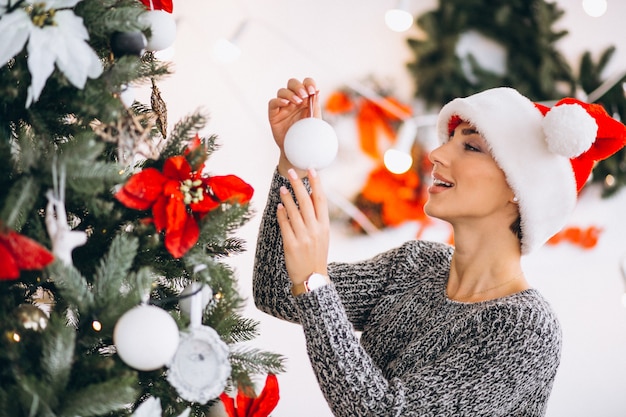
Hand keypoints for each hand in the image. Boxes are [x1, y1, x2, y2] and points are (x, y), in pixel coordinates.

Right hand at [268, 78, 319, 177]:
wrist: (299, 153)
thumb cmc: (309, 137)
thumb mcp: (315, 122)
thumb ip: (315, 106)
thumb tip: (317, 92)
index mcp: (306, 100)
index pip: (306, 84)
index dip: (309, 83)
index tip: (313, 91)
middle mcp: (294, 101)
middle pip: (292, 83)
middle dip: (298, 86)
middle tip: (304, 95)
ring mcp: (283, 107)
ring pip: (282, 91)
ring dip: (290, 93)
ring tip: (297, 101)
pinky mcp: (274, 114)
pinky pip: (273, 103)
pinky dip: (278, 100)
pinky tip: (286, 104)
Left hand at [276, 167, 328, 285]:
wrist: (311, 279)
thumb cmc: (316, 255)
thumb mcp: (322, 236)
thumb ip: (317, 218)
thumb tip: (310, 196)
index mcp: (324, 226)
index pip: (321, 200)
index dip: (316, 183)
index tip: (311, 170)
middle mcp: (315, 230)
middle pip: (306, 202)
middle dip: (299, 185)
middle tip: (291, 172)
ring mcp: (303, 237)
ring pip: (294, 212)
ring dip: (287, 197)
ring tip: (282, 188)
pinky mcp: (291, 245)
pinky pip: (285, 225)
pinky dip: (281, 214)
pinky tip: (278, 206)